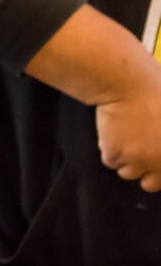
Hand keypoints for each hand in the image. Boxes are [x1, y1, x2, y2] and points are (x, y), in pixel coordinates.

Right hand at [97, 66, 160, 190]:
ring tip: (126, 134)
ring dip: (124, 157)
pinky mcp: (119, 156)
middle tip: (137, 153)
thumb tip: (159, 153)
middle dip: (144, 170)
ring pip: (127, 172)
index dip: (159, 167)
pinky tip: (115, 130)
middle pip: (151, 183)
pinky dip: (109, 149)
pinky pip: (110, 162)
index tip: (152, 157)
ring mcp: (142, 160)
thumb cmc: (154, 91)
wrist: (128, 83)